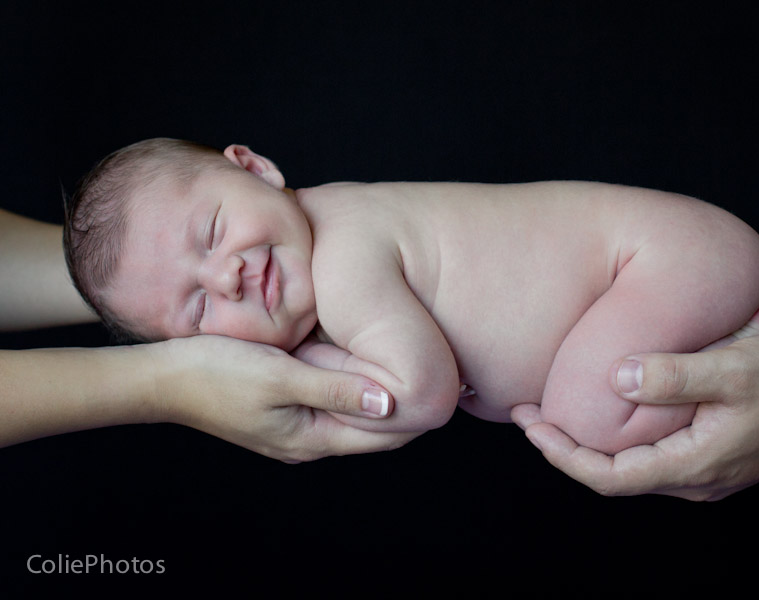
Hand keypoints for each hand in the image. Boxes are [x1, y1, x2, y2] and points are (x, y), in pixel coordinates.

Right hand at [149, 335, 415, 462]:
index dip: (414, 413)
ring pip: (352, 413)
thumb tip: (389, 403)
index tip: (442, 382)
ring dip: (376, 392)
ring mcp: (294, 427)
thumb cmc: (217, 373)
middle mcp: (307, 441)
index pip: (382, 436)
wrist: (165, 378)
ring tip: (401, 360)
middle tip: (430, 367)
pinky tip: (358, 357)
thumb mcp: (281, 377)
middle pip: (371, 429)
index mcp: (310, 439)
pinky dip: (351, 384)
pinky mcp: (283, 409)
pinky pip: (331, 401)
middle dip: (401, 404)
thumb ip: (336, 389)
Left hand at [512, 335, 758, 500]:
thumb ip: (674, 375)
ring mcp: (700, 474)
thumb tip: (617, 379)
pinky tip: (605, 413)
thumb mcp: (732, 368)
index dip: (561, 453)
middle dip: (563, 447)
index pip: (607, 477)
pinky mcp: (706, 459)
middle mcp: (691, 480)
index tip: (529, 426)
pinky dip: (616, 439)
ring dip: (587, 444)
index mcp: (691, 466)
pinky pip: (648, 457)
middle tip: (526, 414)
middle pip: (610, 476)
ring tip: (553, 413)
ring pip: (628, 468)